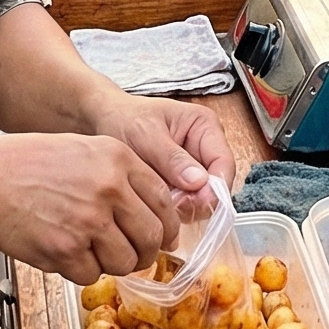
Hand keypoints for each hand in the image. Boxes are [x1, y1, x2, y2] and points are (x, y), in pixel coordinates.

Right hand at [0, 131, 181, 281]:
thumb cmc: (30, 163)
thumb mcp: (86, 149)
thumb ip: (124, 176)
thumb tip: (157, 216)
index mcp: (118, 159)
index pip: (164, 202)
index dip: (167, 226)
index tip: (163, 238)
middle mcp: (109, 189)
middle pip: (151, 237)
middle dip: (146, 253)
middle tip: (133, 255)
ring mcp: (88, 221)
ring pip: (125, 262)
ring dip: (112, 263)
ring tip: (91, 250)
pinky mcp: (65, 250)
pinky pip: (91, 275)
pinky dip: (82, 270)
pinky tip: (65, 251)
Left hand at [86, 90, 234, 215]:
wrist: (104, 121)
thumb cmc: (124, 119)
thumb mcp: (146, 134)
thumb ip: (172, 158)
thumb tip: (199, 182)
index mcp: (206, 127)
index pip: (224, 164)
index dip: (215, 188)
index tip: (192, 202)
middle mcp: (206, 149)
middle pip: (216, 186)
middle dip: (196, 200)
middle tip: (169, 205)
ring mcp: (195, 168)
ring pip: (202, 199)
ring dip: (183, 206)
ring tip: (156, 200)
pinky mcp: (182, 184)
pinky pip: (186, 204)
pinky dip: (173, 208)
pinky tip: (153, 202)